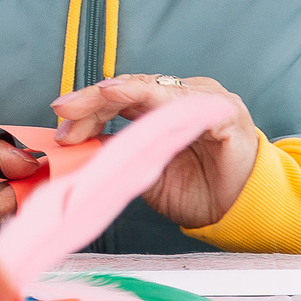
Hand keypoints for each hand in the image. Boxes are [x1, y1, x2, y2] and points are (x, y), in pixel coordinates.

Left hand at [50, 74, 260, 228]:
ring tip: (95, 98)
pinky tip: (133, 98)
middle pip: (129, 87)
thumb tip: (75, 144)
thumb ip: (118, 152)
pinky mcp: (223, 113)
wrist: (239, 213)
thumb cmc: (196, 192)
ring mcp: (204, 100)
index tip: (61, 124)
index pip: (118, 98)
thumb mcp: (146, 171)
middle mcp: (181, 96)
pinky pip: (186, 102)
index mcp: (161, 107)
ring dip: (119, 95)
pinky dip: (157, 99)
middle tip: (65, 111)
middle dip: (93, 99)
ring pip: (153, 87)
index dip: (88, 108)